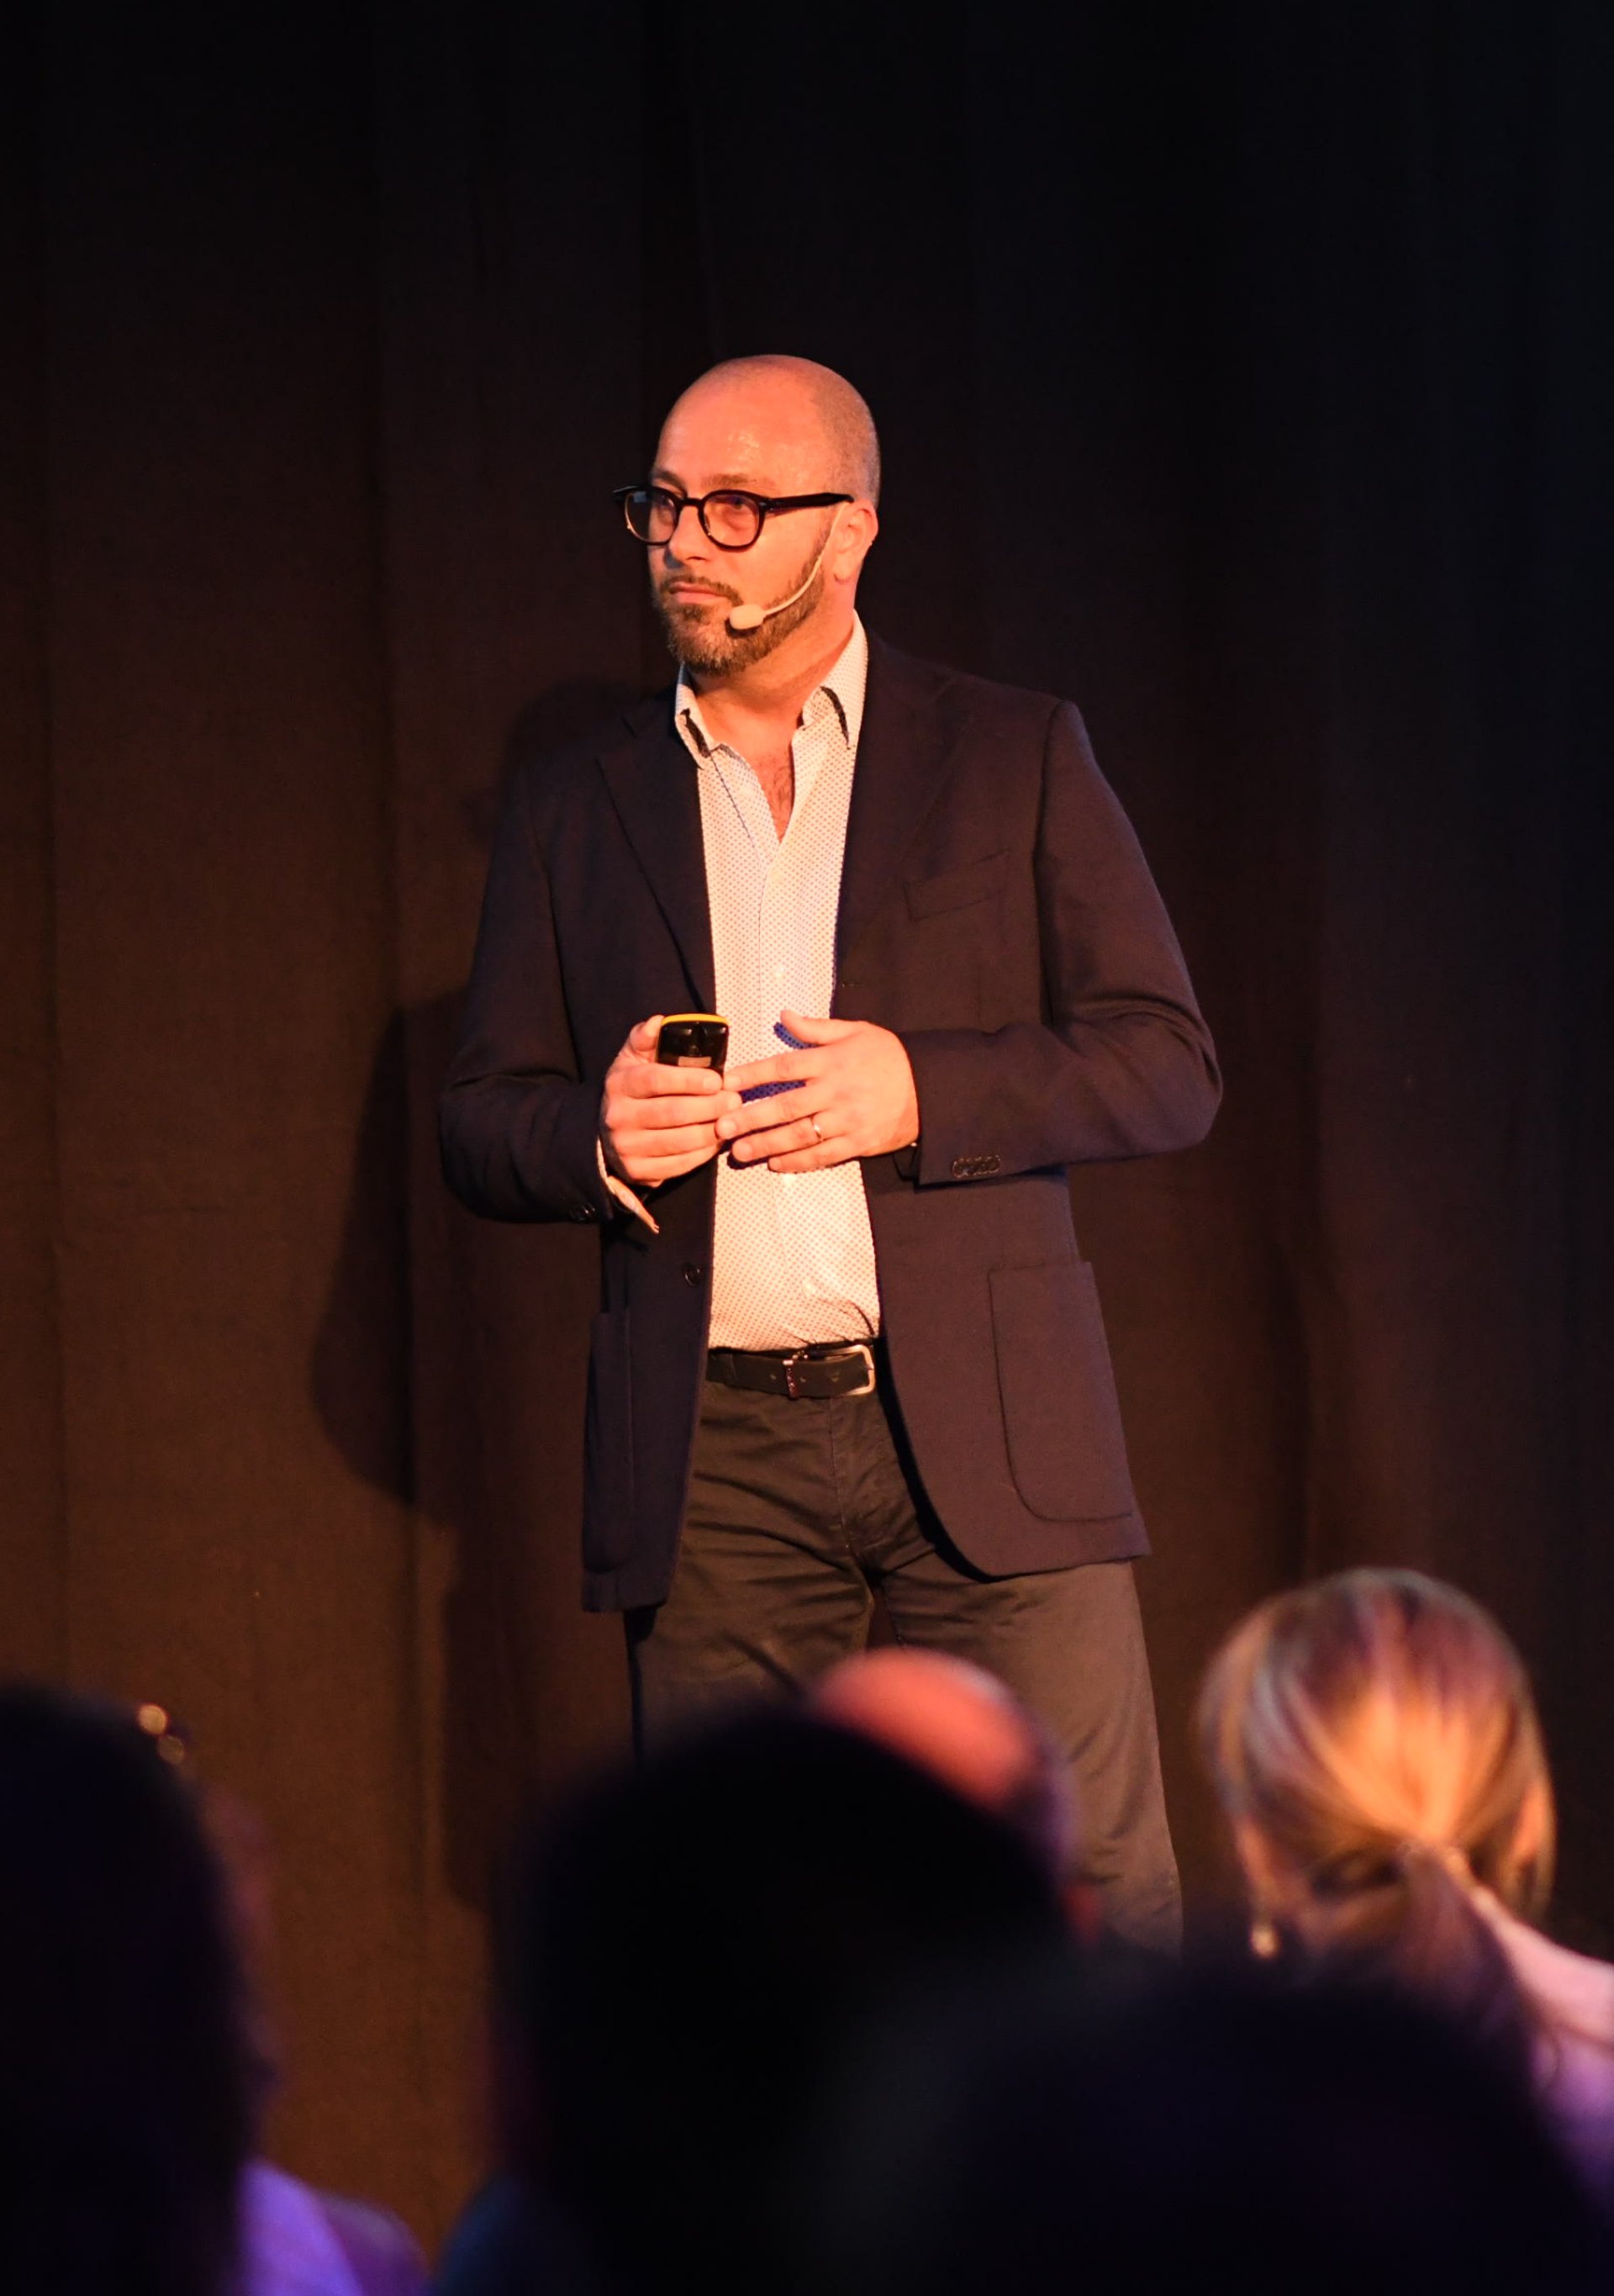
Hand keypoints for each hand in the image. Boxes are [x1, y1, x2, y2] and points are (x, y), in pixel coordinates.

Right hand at [601, 1015, 740, 1184]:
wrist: (607, 1133)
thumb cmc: (633, 1089)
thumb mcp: (633, 1060)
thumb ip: (645, 1039)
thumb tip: (658, 1021)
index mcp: (619, 1084)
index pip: (656, 1080)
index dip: (689, 1080)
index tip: (717, 1080)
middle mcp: (618, 1117)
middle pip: (671, 1113)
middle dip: (709, 1107)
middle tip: (734, 1101)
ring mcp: (626, 1147)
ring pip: (678, 1142)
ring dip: (711, 1132)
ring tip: (731, 1120)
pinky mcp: (637, 1171)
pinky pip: (677, 1165)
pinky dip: (702, 1154)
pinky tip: (717, 1141)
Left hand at [716, 1010, 918, 1172]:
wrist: (930, 1086)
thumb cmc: (889, 1056)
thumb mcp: (856, 1031)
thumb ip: (817, 1028)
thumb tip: (784, 1015)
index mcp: (832, 1061)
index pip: (784, 1066)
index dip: (753, 1074)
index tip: (727, 1082)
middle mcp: (836, 1091)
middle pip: (786, 1106)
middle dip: (751, 1117)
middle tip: (722, 1127)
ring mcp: (847, 1120)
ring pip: (800, 1135)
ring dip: (767, 1144)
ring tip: (740, 1151)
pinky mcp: (858, 1142)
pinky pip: (823, 1155)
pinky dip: (798, 1161)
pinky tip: (775, 1163)